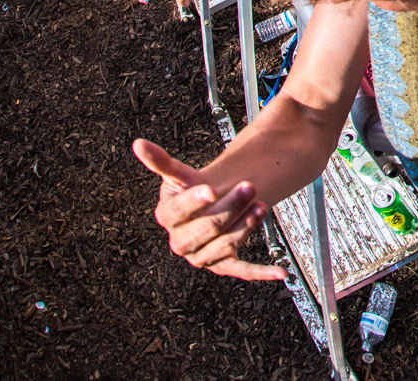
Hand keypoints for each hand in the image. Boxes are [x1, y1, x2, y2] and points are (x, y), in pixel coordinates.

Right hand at [130, 141, 278, 280]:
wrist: (207, 206)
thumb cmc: (192, 189)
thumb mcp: (178, 174)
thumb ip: (161, 161)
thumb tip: (138, 144)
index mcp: (167, 216)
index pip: (179, 210)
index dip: (195, 201)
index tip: (211, 189)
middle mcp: (180, 241)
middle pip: (207, 227)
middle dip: (230, 207)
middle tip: (249, 187)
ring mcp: (200, 255)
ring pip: (226, 244)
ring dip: (246, 226)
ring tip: (261, 205)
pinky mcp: (221, 263)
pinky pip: (241, 269)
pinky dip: (261, 272)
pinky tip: (280, 273)